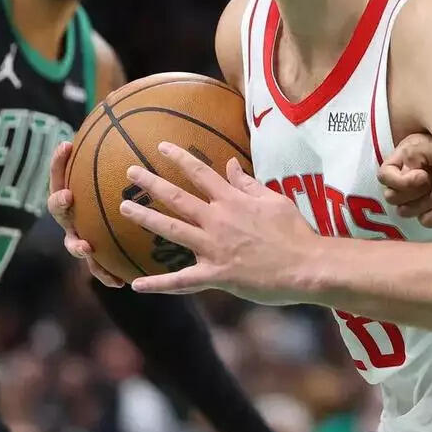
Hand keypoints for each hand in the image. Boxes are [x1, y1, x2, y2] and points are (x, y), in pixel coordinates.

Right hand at [46, 141, 125, 286]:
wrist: (131, 227)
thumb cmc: (124, 187)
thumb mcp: (123, 163)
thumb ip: (119, 134)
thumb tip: (120, 96)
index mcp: (76, 193)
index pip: (61, 174)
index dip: (59, 160)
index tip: (66, 145)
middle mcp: (74, 216)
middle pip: (59, 209)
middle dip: (59, 202)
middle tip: (68, 196)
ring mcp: (82, 237)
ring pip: (74, 243)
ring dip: (77, 245)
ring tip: (87, 247)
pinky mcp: (97, 259)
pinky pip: (98, 269)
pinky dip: (106, 275)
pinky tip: (120, 282)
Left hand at [119, 143, 320, 304]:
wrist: (307, 265)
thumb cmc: (294, 232)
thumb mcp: (274, 200)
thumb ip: (247, 183)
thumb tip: (229, 163)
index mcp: (232, 200)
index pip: (200, 173)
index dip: (179, 158)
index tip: (160, 147)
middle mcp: (218, 220)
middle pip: (178, 198)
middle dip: (151, 184)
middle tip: (129, 173)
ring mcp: (214, 248)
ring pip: (172, 231)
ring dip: (145, 219)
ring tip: (123, 209)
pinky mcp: (217, 275)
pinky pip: (182, 281)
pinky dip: (159, 284)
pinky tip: (136, 284)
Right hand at [377, 132, 431, 227]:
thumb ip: (413, 155)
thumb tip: (405, 174)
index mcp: (408, 156)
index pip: (384, 175)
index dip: (399, 181)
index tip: (423, 178)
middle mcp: (411, 175)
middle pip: (391, 197)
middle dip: (412, 194)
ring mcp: (423, 194)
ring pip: (404, 211)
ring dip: (423, 205)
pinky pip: (424, 221)